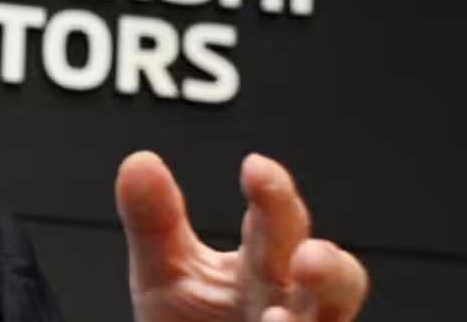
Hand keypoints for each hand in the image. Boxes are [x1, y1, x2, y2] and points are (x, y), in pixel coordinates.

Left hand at [116, 151, 367, 321]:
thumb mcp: (164, 273)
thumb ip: (154, 221)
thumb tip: (140, 161)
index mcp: (262, 265)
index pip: (278, 222)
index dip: (273, 196)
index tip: (256, 167)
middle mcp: (289, 303)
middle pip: (326, 278)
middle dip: (324, 267)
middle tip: (308, 257)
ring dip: (315, 319)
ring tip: (277, 320)